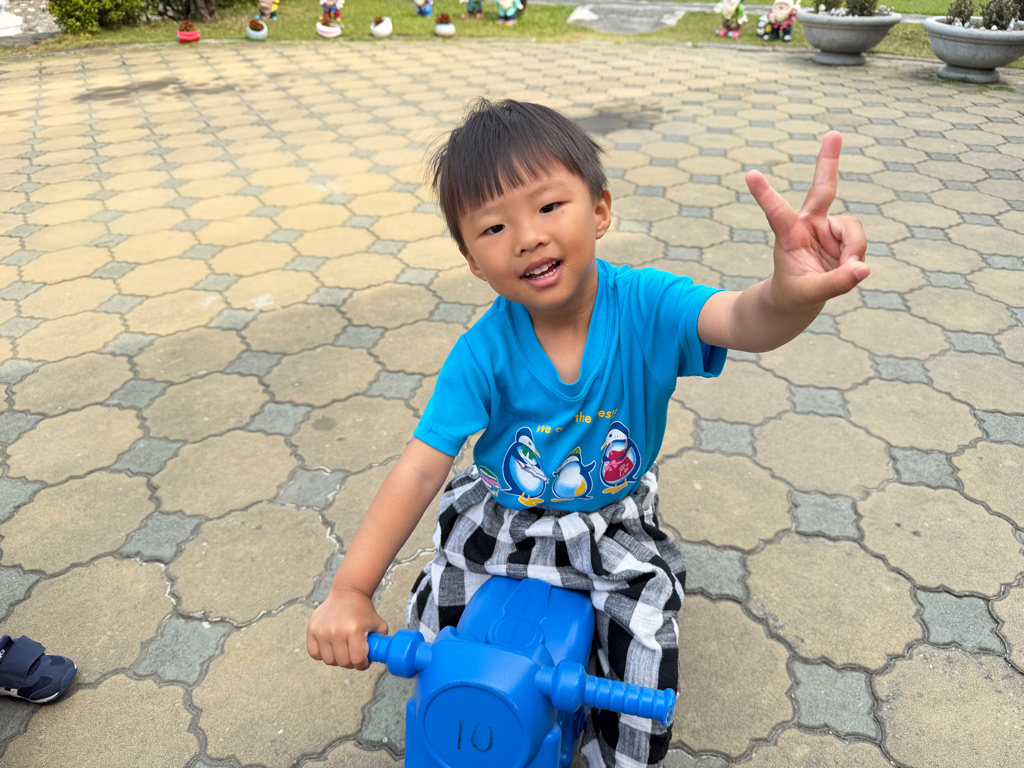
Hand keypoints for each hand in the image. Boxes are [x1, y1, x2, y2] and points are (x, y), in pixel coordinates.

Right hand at [306, 587, 388, 669]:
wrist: (347, 593)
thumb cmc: (364, 611)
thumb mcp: (379, 625)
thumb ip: (381, 643)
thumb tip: (377, 659)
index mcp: (355, 629)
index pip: (357, 660)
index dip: (363, 664)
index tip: (364, 661)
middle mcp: (337, 631)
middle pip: (343, 662)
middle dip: (351, 662)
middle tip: (354, 654)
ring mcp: (322, 630)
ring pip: (329, 660)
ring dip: (337, 659)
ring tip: (343, 650)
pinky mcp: (312, 630)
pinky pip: (314, 653)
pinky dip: (322, 654)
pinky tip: (331, 646)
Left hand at [746, 131, 868, 312]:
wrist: (800, 297)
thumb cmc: (795, 293)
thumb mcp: (810, 294)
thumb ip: (836, 283)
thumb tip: (863, 269)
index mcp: (788, 235)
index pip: (776, 212)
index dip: (765, 194)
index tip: (749, 174)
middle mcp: (808, 224)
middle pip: (822, 189)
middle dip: (828, 161)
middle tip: (833, 133)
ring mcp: (828, 228)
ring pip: (852, 229)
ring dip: (853, 250)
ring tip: (845, 270)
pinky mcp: (843, 235)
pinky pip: (859, 241)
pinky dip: (857, 257)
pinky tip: (849, 268)